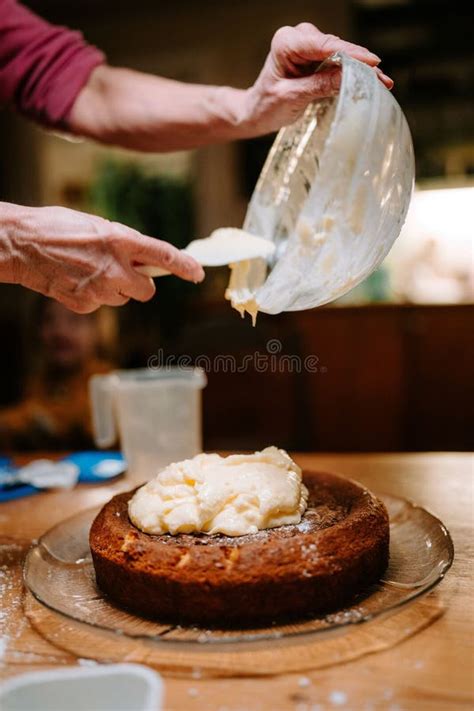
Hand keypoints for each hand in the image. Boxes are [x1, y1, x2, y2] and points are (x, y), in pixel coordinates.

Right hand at [0, 203, 203, 312]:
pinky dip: (93, 296)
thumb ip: (124, 244)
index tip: (197, 273)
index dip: (185, 267)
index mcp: (121, 240)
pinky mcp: (85, 304)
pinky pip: (101, 305)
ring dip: (114, 289)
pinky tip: (76, 280)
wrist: (20, 245)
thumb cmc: (57, 228)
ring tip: (88, 270)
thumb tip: (144, 259)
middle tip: (124, 272)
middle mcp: (115, 267)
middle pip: (146, 290)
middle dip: (140, 284)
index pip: (164, 256)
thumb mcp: (98, 226)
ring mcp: (100, 289)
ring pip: (122, 299)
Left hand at [245, 23, 392, 133]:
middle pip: (337, 47)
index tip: (372, 63)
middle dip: (361, 64)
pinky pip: (340, 62)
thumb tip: (348, 77)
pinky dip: (354, 72)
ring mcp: (310, 45)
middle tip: (383, 80)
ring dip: (361, 69)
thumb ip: (318, 86)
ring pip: (342, 54)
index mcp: (287, 42)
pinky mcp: (317, 56)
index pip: (324, 45)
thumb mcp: (291, 98)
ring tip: (382, 83)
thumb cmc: (267, 105)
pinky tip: (372, 81)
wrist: (257, 110)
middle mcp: (299, 37)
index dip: (351, 54)